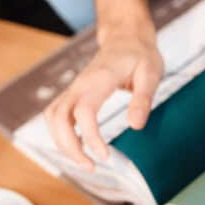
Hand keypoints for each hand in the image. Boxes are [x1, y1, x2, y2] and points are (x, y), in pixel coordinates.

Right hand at [44, 26, 161, 170]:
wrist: (126, 38)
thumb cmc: (140, 55)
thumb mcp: (151, 74)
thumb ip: (143, 99)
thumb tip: (136, 126)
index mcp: (100, 79)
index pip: (84, 111)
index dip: (90, 137)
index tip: (104, 156)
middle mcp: (80, 84)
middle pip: (58, 117)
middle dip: (69, 147)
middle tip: (90, 167)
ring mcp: (74, 88)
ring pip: (52, 118)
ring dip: (62, 143)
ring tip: (85, 162)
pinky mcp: (73, 93)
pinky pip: (56, 115)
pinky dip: (61, 134)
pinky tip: (79, 148)